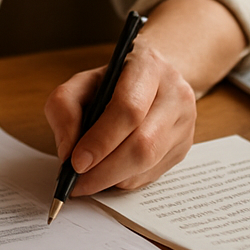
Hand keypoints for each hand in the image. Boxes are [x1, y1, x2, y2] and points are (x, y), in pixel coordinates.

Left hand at [43, 43, 197, 196]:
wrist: (153, 79)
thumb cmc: (114, 82)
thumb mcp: (81, 82)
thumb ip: (64, 108)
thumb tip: (68, 150)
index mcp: (148, 66)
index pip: (129, 109)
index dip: (101, 140)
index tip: (76, 162)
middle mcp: (174, 93)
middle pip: (143, 143)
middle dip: (105, 170)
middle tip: (77, 183)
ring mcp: (184, 122)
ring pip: (149, 163)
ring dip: (112, 179)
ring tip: (87, 181)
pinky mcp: (184, 147)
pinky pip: (152, 174)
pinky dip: (124, 180)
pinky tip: (108, 174)